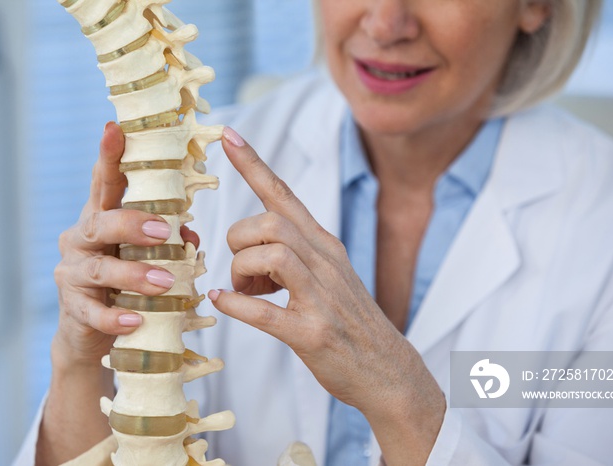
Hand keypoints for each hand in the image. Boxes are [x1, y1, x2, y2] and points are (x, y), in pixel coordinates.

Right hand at [52, 122, 198, 366]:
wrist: (91, 333)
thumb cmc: (124, 284)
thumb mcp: (145, 256)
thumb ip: (166, 241)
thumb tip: (190, 233)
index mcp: (102, 218)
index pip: (103, 182)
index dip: (108, 156)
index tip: (115, 129)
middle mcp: (81, 239)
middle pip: (100, 222)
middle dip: (133, 224)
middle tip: (166, 232)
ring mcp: (73, 273)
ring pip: (100, 267)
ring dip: (134, 273)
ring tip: (165, 282)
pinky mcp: (73, 308)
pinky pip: (92, 312)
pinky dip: (115, 317)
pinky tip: (134, 321)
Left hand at [209, 127, 444, 464]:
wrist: (388, 369)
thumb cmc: (349, 321)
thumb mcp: (329, 275)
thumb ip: (292, 254)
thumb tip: (246, 251)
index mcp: (324, 245)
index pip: (285, 193)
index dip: (252, 164)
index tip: (225, 134)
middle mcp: (324, 262)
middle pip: (269, 221)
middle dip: (239, 240)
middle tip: (241, 271)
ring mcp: (321, 297)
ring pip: (270, 255)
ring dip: (241, 272)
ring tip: (243, 292)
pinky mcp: (312, 333)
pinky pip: (265, 312)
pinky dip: (236, 306)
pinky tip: (224, 304)